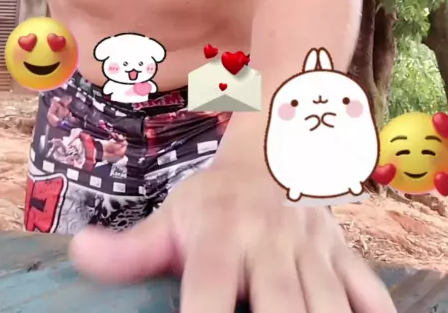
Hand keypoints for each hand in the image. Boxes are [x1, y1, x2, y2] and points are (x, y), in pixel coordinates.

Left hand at [69, 162, 395, 312]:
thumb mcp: (173, 215)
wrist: (272, 149)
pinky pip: (369, 288)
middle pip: (283, 304)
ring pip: (329, 302)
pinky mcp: (343, 252)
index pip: (210, 288)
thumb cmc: (215, 199)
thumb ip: (132, 247)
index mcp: (221, 235)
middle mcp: (269, 241)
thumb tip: (78, 252)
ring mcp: (311, 247)